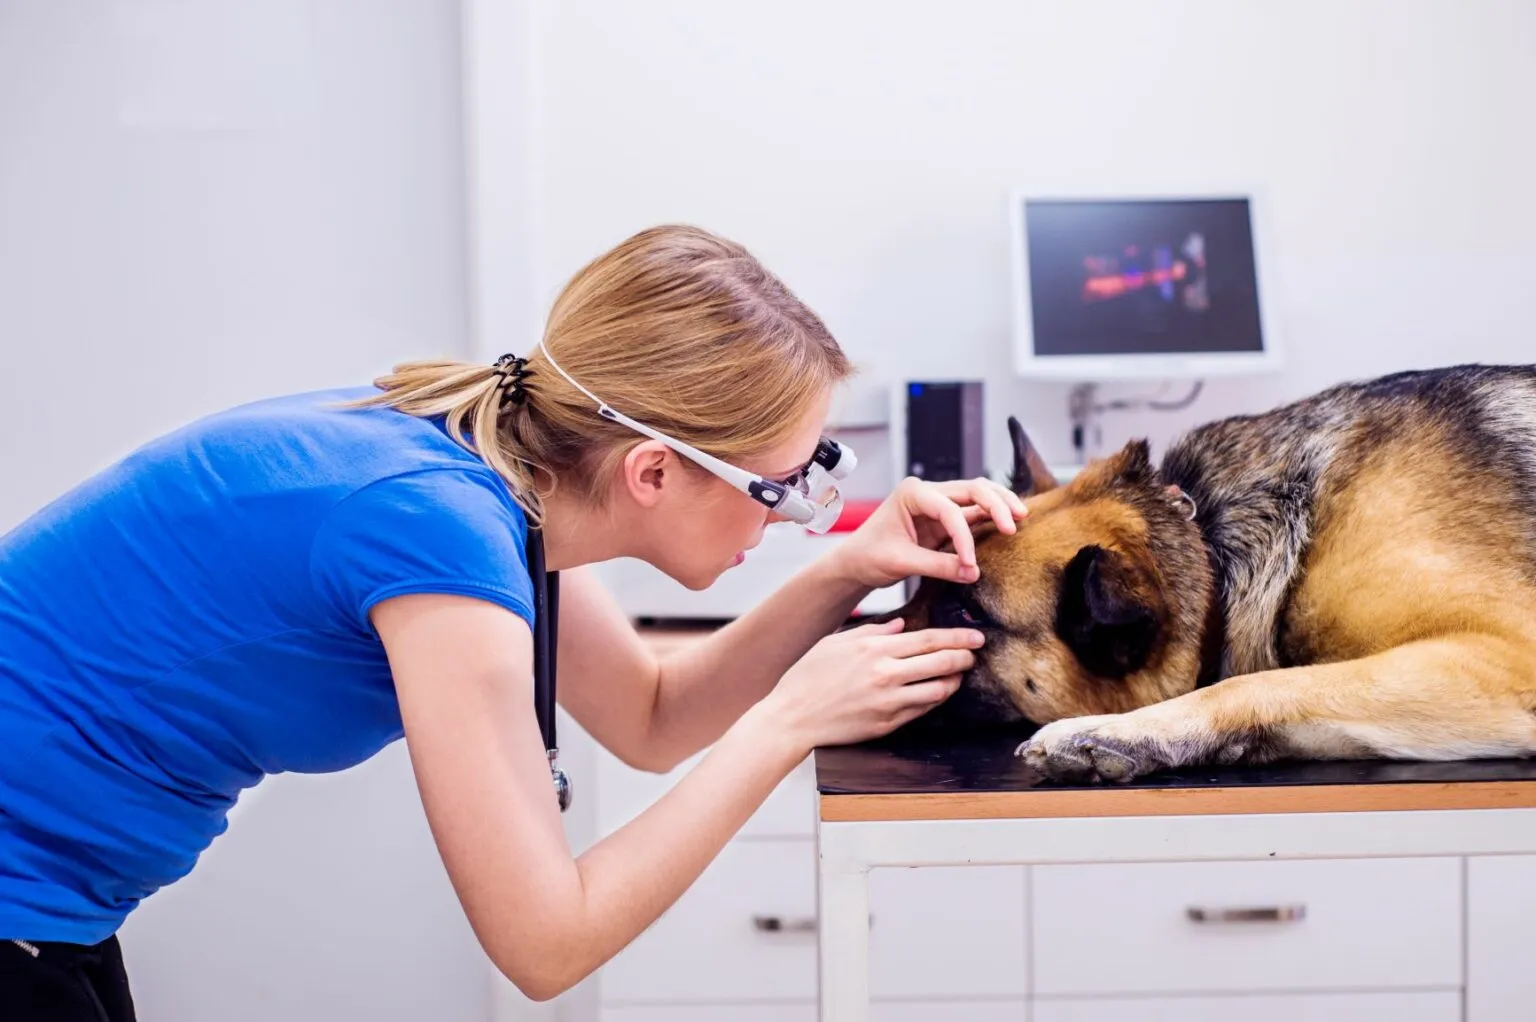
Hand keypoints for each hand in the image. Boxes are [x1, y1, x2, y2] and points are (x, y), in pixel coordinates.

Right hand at [755, 617, 982, 751]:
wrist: (792, 717)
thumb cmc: (808, 677)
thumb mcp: (836, 642)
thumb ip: (872, 631)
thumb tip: (900, 625)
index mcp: (874, 648)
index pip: (929, 639)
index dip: (957, 637)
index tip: (975, 636)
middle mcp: (886, 674)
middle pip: (942, 662)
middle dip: (965, 656)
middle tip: (975, 652)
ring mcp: (889, 702)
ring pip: (938, 689)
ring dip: (955, 680)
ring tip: (959, 674)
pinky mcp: (887, 724)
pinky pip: (922, 710)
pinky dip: (935, 699)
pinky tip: (938, 692)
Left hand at [829, 477, 1027, 589]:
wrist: (855, 563)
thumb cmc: (869, 556)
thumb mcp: (902, 563)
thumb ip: (938, 566)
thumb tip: (973, 573)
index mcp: (912, 494)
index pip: (949, 510)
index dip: (964, 537)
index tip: (970, 563)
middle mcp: (927, 491)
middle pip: (972, 488)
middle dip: (996, 504)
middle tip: (1016, 524)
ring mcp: (937, 502)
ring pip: (977, 495)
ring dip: (999, 505)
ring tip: (1021, 517)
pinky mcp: (944, 518)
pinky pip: (973, 513)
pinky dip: (991, 518)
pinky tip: (1009, 524)